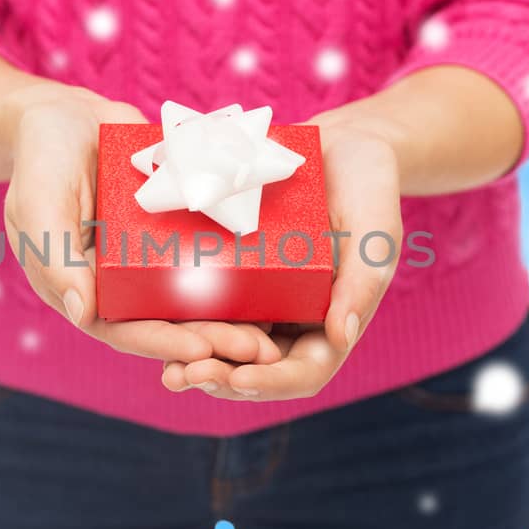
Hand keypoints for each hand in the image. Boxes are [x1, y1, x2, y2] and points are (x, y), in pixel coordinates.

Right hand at [2, 85, 280, 364]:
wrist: (68, 115)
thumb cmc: (42, 159)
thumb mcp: (39, 203)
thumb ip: (55, 258)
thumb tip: (84, 315)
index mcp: (83, 291)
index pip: (125, 329)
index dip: (165, 343)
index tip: (204, 351)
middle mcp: (120, 285)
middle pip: (169, 323)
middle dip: (213, 339)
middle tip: (259, 350)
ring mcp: (149, 260)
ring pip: (195, 299)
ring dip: (232, 318)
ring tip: (274, 331)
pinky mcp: (175, 233)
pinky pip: (208, 258)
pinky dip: (239, 274)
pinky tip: (280, 281)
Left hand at [163, 119, 403, 399]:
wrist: (341, 146)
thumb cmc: (369, 189)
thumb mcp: (375, 232)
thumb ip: (362, 283)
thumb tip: (340, 337)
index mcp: (331, 322)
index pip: (303, 372)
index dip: (271, 382)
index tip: (239, 378)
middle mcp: (293, 321)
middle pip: (255, 369)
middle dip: (221, 378)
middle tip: (186, 375)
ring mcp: (261, 301)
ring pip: (225, 347)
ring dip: (197, 363)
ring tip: (169, 370)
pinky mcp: (234, 275)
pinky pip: (206, 306)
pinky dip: (184, 323)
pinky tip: (154, 325)